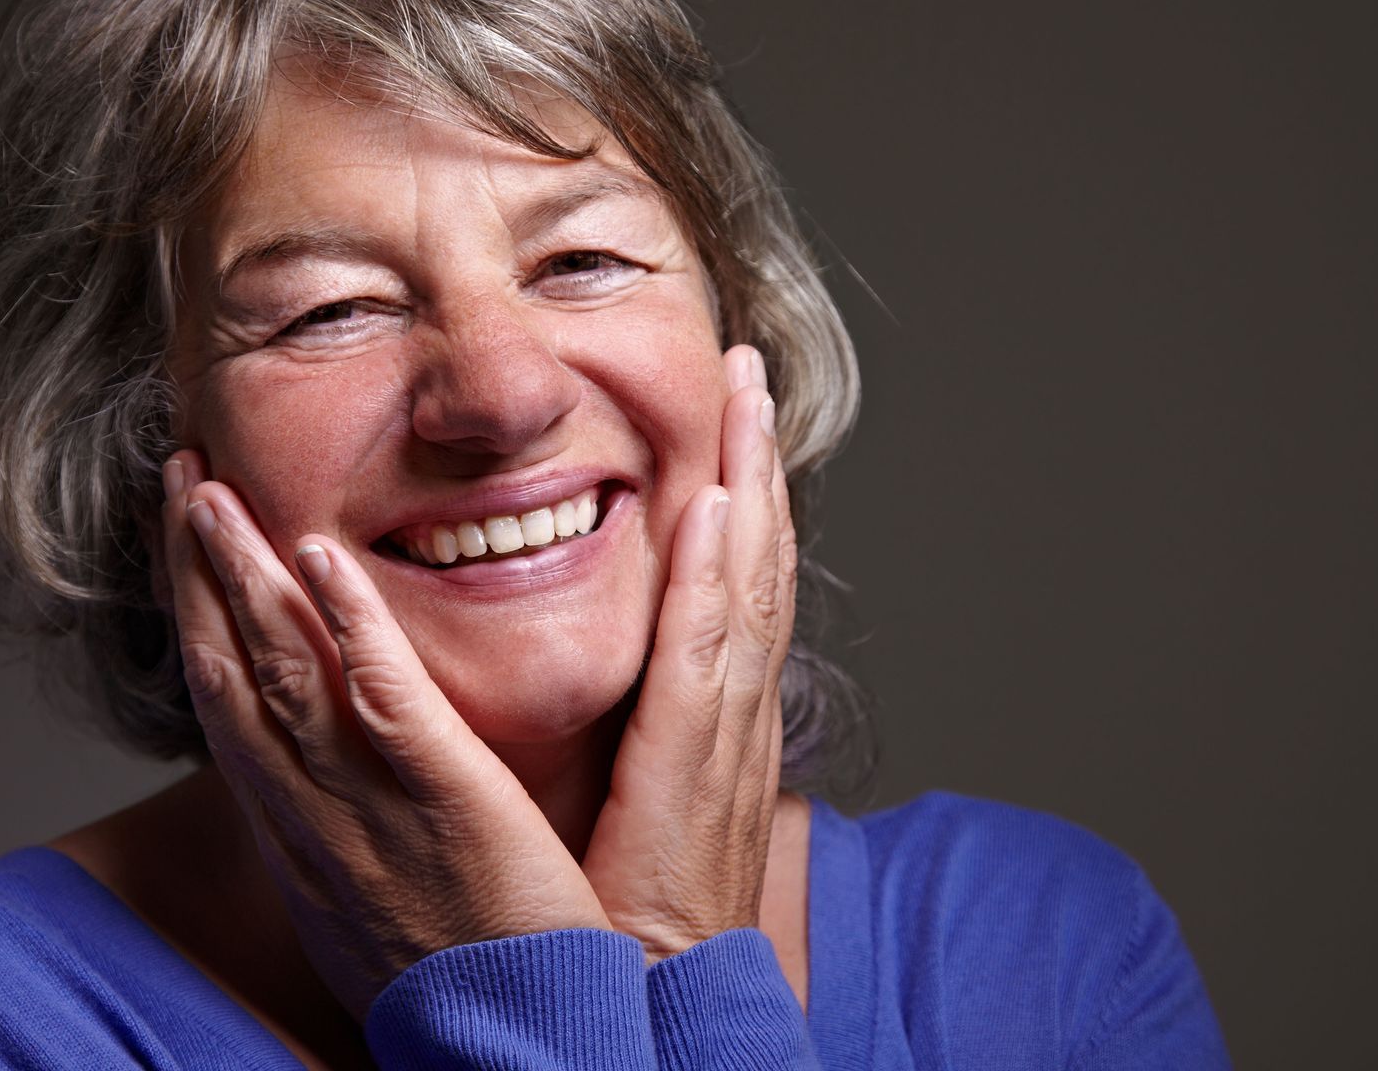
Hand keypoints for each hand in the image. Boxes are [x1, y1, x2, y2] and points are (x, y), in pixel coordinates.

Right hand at [162, 451, 610, 1018]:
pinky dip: (347, 625)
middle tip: (176, 475)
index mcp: (300, 831)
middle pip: (229, 672)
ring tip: (208, 488)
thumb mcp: (368, 900)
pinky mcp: (445, 800)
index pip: (229, 706)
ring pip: (280, 672)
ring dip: (239, 575)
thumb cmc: (453, 980)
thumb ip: (349, 826)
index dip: (197, 616)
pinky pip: (384, 702)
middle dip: (193, 571)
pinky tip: (320, 557)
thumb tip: (333, 781)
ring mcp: (367, 805)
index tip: (181, 541)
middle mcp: (310, 813)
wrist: (509, 1053)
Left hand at [580, 344, 796, 959]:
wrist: (657, 1009)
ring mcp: (725, 738)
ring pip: (747, 587)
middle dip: (754, 463)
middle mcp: (735, 714)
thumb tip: (620, 677)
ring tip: (743, 401)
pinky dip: (714, 580)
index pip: (736, 586)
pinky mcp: (691, 771)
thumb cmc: (632, 912)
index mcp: (717, 719)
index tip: (731, 419)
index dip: (741, 497)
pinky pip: (705, 658)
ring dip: (748, 487)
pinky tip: (711, 510)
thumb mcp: (645, 798)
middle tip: (747, 372)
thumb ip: (640, 727)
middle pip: (757, 564)